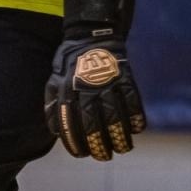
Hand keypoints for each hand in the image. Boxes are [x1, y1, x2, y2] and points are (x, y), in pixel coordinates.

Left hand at [44, 0, 145, 160]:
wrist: (91, 34)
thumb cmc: (70, 62)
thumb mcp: (54, 80)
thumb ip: (53, 105)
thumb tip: (55, 131)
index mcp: (68, 90)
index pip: (70, 122)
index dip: (75, 142)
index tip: (81, 154)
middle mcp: (87, 88)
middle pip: (94, 123)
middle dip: (99, 144)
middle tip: (104, 156)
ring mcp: (108, 81)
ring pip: (116, 115)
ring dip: (120, 136)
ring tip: (123, 148)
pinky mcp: (125, 75)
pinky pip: (133, 100)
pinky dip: (137, 116)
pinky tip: (137, 129)